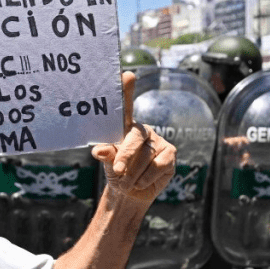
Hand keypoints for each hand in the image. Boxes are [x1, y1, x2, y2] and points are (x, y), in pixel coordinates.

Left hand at [91, 71, 175, 202]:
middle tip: (117, 171)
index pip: (126, 107)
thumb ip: (106, 155)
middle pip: (135, 138)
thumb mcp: (108, 164)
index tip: (126, 75)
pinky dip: (147, 178)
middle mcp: (143, 131)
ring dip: (133, 174)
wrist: (132, 194)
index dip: (127, 91)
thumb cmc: (117, 173)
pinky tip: (142, 182)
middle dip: (125, 156)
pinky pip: (158, 165)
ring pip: (145, 156)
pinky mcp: (170, 154)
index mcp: (125, 128)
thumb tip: (99, 151)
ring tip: (127, 183)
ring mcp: (158, 141)